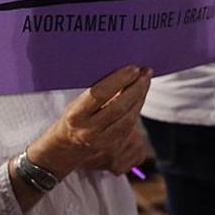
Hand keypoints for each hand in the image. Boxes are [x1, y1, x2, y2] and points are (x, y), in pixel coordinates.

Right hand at [29, 66, 152, 175]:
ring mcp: (102, 142)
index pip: (99, 94)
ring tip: (145, 81)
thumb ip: (98, 91)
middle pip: (119, 107)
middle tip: (145, 72)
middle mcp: (88, 131)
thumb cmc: (76, 115)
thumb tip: (125, 72)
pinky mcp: (114, 147)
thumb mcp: (78, 102)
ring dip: (140, 97)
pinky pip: (131, 126)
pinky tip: (141, 95)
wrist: (69, 145)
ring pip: (129, 118)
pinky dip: (138, 108)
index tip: (133, 68)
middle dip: (136, 88)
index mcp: (75, 116)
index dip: (118, 80)